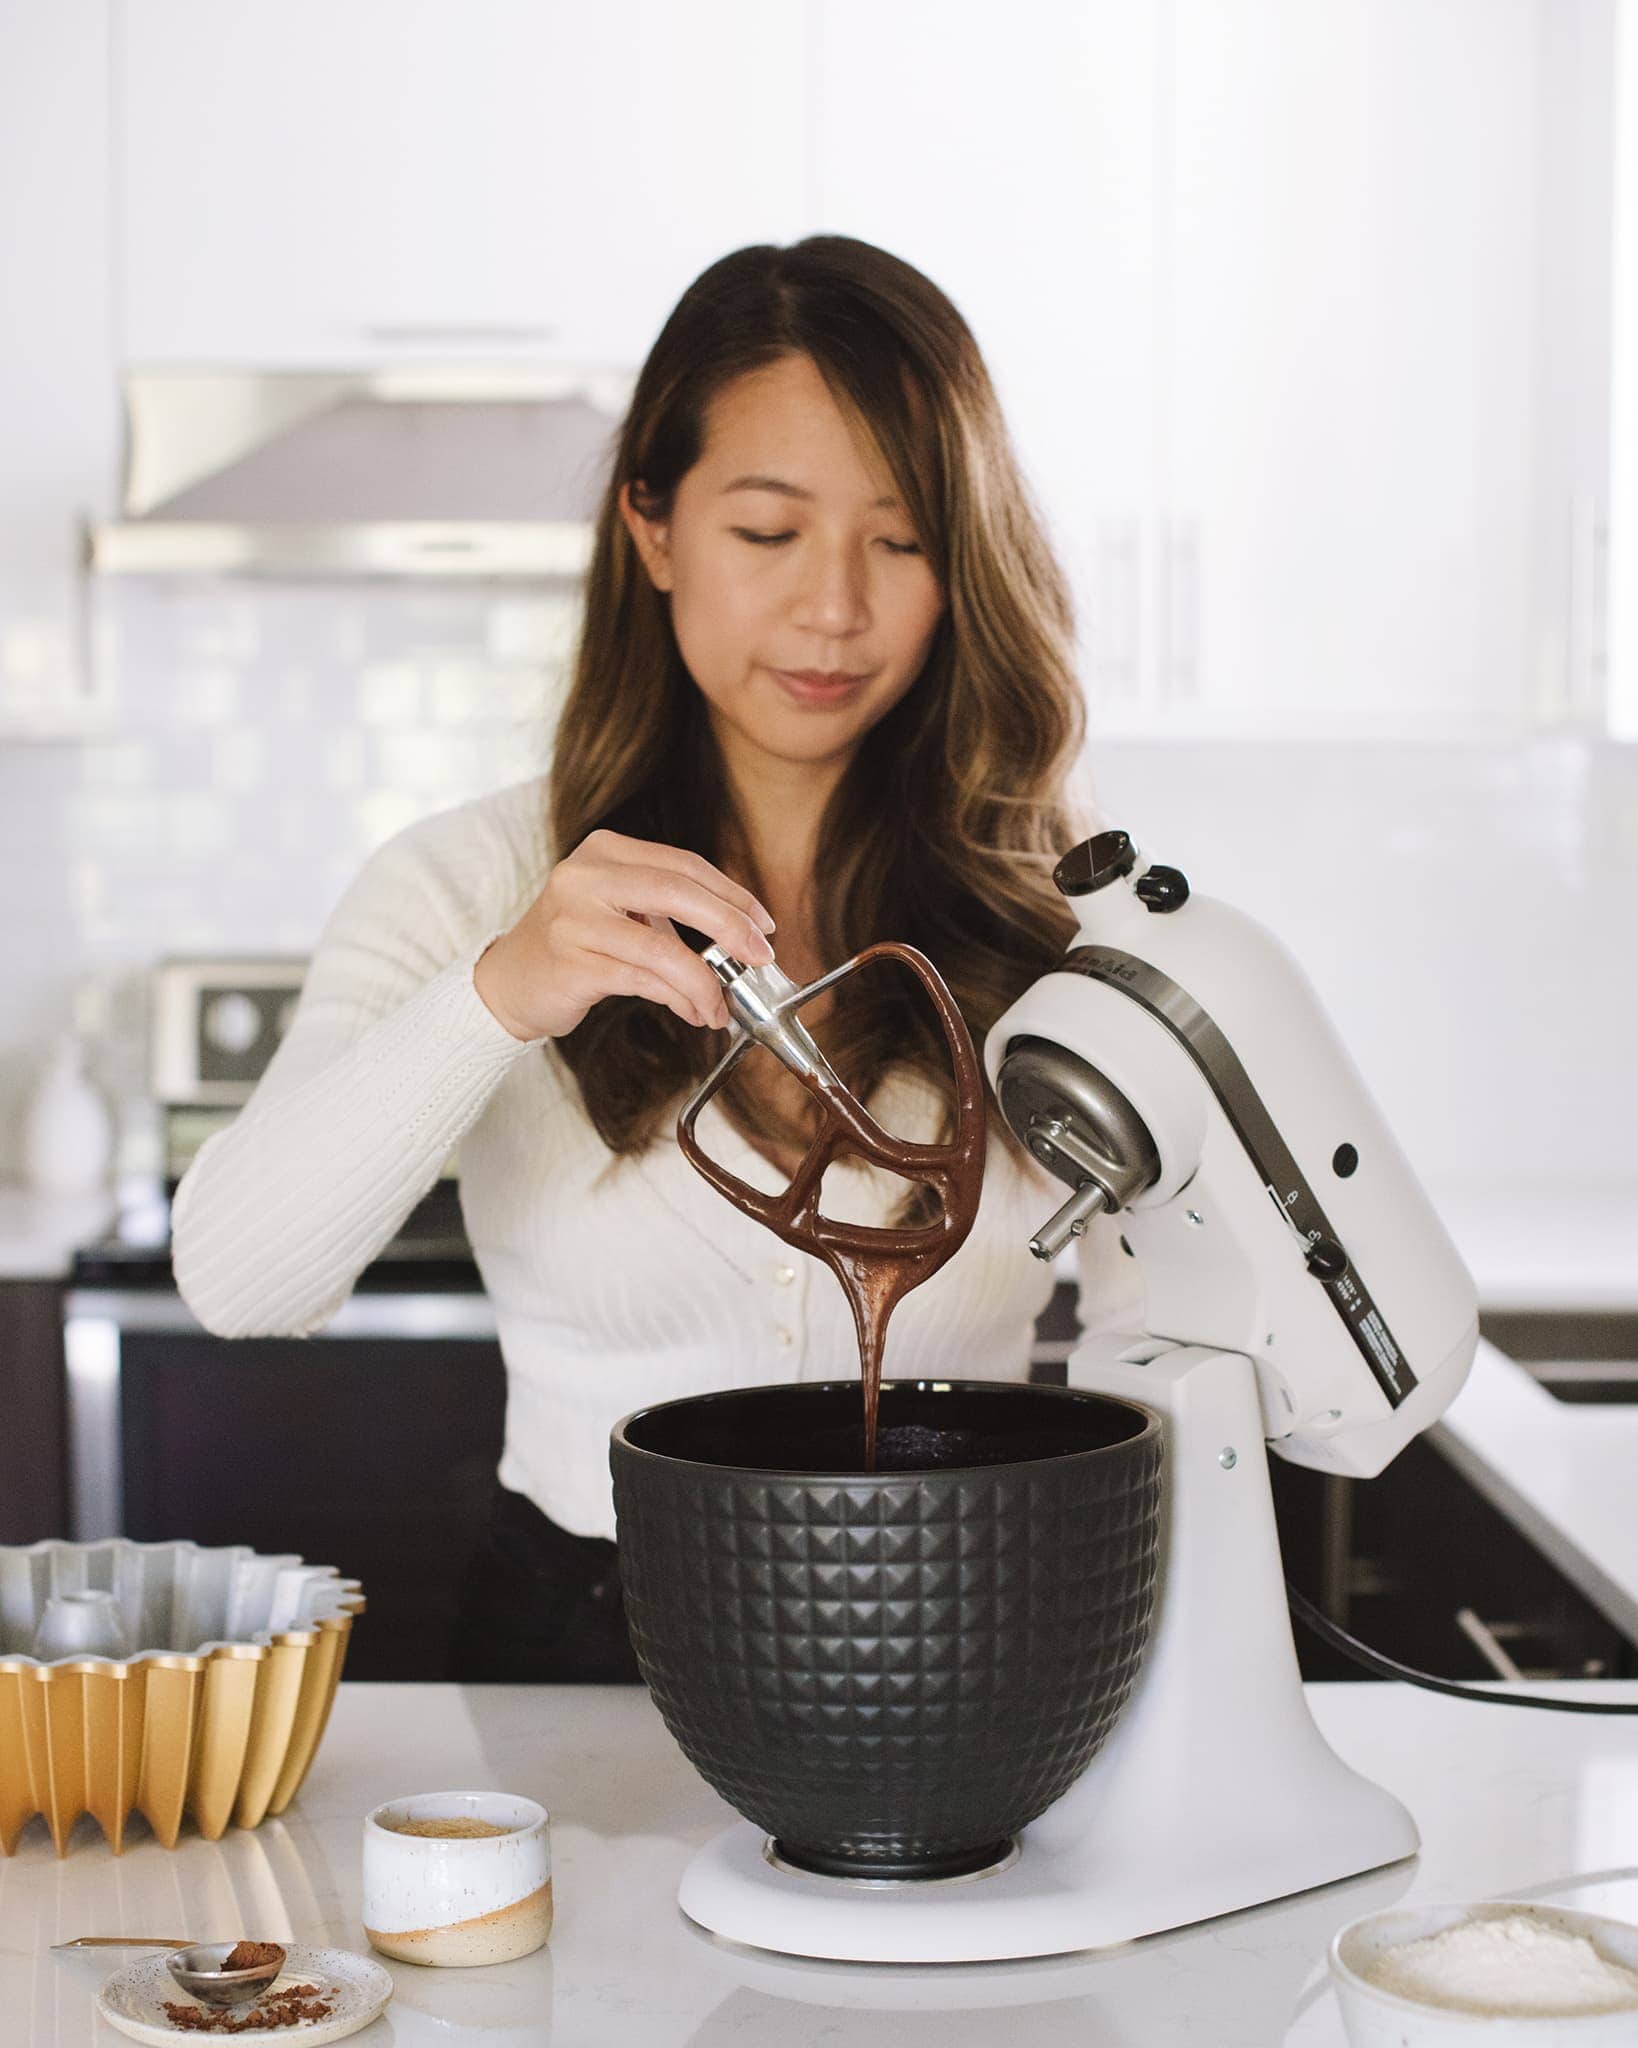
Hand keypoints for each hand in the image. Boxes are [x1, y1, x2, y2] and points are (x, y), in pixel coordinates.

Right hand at [473, 829, 776, 1041]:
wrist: (509, 982)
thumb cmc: (574, 945)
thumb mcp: (618, 909)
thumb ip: (669, 911)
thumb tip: (739, 937)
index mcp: (605, 850)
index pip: (684, 865)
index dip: (731, 895)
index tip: (762, 924)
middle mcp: (585, 876)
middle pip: (679, 891)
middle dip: (730, 926)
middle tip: (760, 957)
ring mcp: (574, 919)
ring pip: (664, 948)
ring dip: (704, 982)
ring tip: (720, 1006)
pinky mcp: (571, 963)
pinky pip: (644, 981)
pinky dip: (678, 999)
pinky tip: (693, 1012)